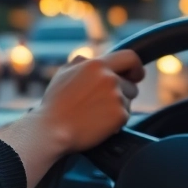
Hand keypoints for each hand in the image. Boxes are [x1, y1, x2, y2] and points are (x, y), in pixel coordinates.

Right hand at [0, 49, 144, 187]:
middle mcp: (109, 78)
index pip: (130, 57)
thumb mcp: (63, 74)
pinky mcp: (120, 115)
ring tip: (95, 114)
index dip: (135, 67)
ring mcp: (116, 97)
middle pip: (131, 85)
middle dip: (123, 93)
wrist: (52, 130)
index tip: (135, 76)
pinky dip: (115, 122)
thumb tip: (93, 59)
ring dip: (117, 108)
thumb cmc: (55, 104)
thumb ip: (81, 62)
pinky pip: (125, 117)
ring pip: (128, 102)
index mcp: (96, 65)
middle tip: (104, 104)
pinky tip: (97, 124)